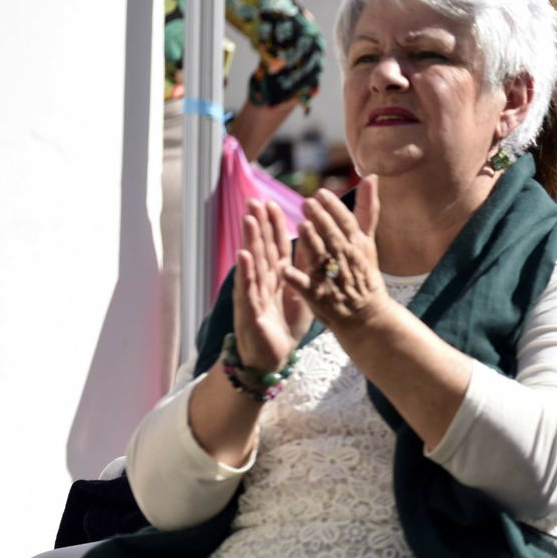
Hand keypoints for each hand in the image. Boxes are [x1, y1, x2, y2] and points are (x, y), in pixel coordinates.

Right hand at [231, 200, 311, 371]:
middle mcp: (261, 281)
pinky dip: (246, 272)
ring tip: (249, 219)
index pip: (274, 246)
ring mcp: (253, 294)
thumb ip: (303, 269)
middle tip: (254, 200)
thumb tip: (313, 244)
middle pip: (261, 248)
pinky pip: (248, 289)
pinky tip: (243, 256)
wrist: (273, 357)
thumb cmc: (284, 324)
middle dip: (258, 225)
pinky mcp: (249, 310)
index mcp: (275, 276)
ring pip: (252, 263)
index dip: (273, 225)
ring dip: (250, 240)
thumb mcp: (300, 292)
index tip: (271, 202)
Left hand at [281, 176, 389, 332]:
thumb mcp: (367, 241)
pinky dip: (297, 280)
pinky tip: (284, 271)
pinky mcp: (320, 298)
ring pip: (322, 259)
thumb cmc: (364, 274)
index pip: (346, 223)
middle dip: (322, 221)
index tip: (321, 194)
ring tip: (301, 226)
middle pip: (334, 237)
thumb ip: (366, 210)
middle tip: (307, 203)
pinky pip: (307, 287)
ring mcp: (333, 280)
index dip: (334, 209)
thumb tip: (370, 177)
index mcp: (356, 245)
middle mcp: (346, 261)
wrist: (367, 315)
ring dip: (313, 244)